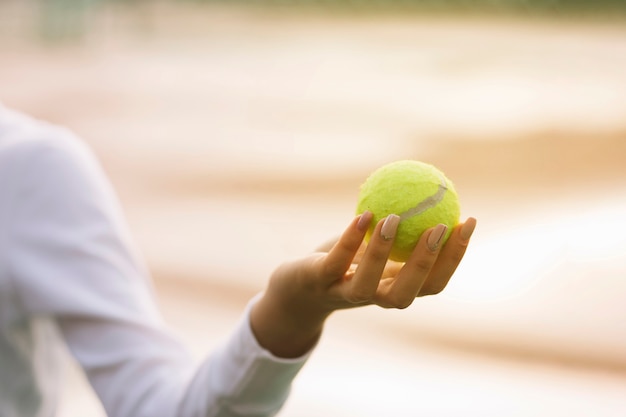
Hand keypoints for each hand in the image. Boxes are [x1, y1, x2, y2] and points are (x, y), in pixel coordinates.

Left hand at [250, 213, 475, 357]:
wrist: (297, 287)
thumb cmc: (343, 261)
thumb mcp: (373, 242)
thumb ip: (399, 226)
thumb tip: (427, 188)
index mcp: (395, 287)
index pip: (434, 282)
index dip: (455, 256)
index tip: (468, 220)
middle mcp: (374, 297)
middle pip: (408, 293)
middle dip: (428, 263)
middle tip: (441, 226)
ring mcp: (344, 293)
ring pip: (368, 286)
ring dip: (383, 253)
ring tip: (394, 218)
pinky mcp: (319, 282)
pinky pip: (335, 263)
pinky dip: (350, 240)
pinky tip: (363, 215)